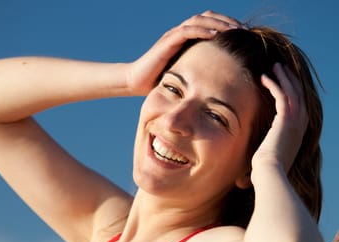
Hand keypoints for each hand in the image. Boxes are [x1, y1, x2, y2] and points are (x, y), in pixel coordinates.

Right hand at [126, 10, 242, 95]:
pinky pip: (187, 31)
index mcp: (186, 40)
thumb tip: (219, 84)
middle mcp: (181, 33)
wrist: (136, 82)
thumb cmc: (159, 82)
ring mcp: (173, 36)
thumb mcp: (184, 76)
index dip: (227, 27)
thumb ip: (198, 73)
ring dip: (218, 23)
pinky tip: (216, 35)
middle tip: (245, 31)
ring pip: (199, 20)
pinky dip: (202, 30)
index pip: (210, 25)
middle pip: (208, 17)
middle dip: (227, 21)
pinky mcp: (167, 42)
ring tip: (235, 30)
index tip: (244, 37)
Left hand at [252, 63, 307, 172]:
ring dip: (284, 77)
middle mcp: (301, 124)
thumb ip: (268, 148)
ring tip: (275, 66)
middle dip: (291, 80)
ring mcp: (295, 121)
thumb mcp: (270, 155)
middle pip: (299, 94)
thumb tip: (257, 155)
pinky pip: (282, 95)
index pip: (299, 105)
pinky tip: (264, 77)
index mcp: (298, 132)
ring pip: (293, 91)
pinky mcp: (286, 119)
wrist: (270, 173)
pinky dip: (274, 84)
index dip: (293, 91)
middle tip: (281, 68)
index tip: (284, 82)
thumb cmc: (266, 169)